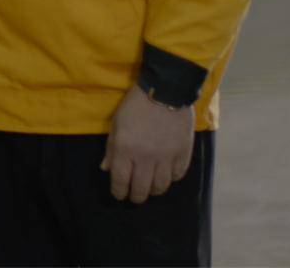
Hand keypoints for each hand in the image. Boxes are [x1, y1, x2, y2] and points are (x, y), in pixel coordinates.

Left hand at [101, 84, 194, 202]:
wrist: (165, 90)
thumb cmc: (135, 105)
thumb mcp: (116, 124)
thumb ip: (111, 149)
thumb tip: (106, 169)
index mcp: (125, 149)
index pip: (120, 181)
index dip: (119, 192)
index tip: (119, 195)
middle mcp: (145, 157)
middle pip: (141, 189)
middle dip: (136, 197)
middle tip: (135, 197)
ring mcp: (166, 156)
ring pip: (161, 186)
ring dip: (154, 191)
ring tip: (151, 189)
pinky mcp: (183, 153)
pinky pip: (178, 175)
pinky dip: (171, 179)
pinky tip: (166, 175)